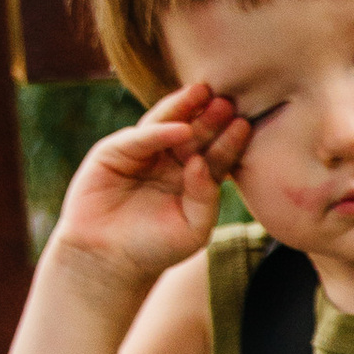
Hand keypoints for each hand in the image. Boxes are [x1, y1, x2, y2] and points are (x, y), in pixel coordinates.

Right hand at [51, 83, 249, 289]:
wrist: (108, 261)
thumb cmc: (155, 248)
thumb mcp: (193, 229)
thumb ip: (205, 198)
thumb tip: (201, 163)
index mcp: (194, 178)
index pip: (215, 155)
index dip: (229, 141)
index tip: (244, 125)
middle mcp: (169, 161)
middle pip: (194, 134)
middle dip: (210, 117)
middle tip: (228, 100)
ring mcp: (142, 154)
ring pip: (166, 126)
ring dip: (183, 108)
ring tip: (202, 92)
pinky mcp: (114, 153)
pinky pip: (139, 138)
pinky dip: (159, 132)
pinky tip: (179, 128)